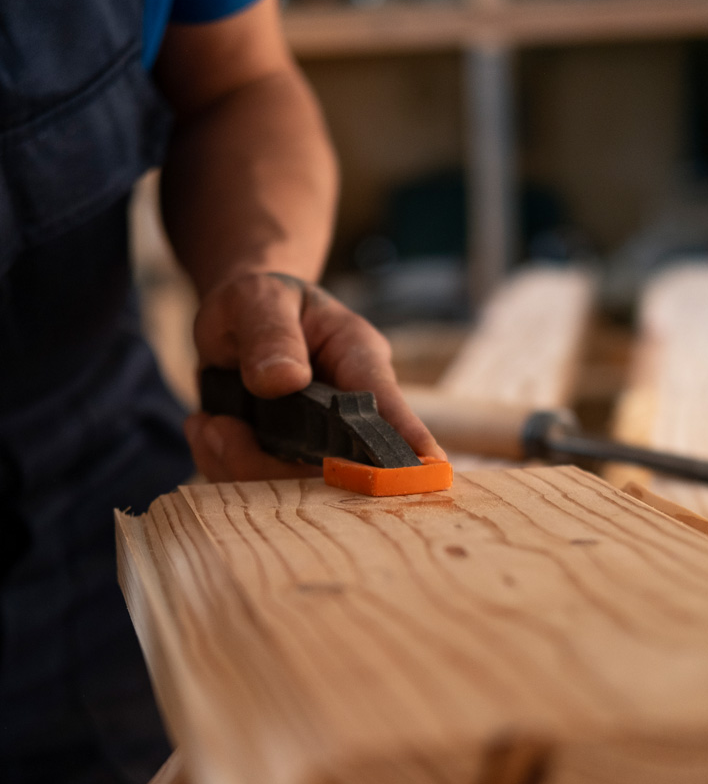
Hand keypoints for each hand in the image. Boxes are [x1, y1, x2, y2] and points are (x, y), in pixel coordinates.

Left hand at [183, 271, 443, 481]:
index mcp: (357, 359)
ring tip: (206, 424)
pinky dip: (220, 463)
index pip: (385, 404)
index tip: (425, 473)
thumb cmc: (262, 300)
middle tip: (217, 429)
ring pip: (290, 484)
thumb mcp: (259, 298)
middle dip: (268, 463)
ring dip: (236, 463)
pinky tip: (206, 428)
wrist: (239, 319)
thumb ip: (269, 333)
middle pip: (332, 464)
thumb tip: (284, 379)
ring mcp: (315, 441)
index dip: (404, 441)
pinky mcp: (282, 459)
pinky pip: (254, 484)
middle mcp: (345, 409)